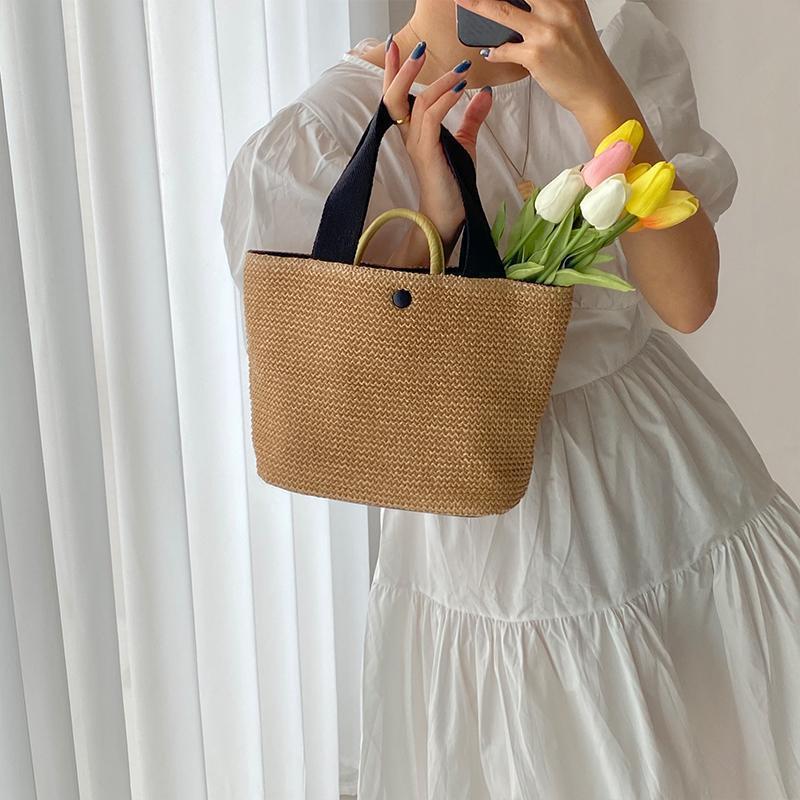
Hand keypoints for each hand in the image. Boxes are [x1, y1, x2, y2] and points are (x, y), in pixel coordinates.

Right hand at [383, 38, 492, 255]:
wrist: (449, 215)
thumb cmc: (453, 182)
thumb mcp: (465, 144)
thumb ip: (471, 118)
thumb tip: (484, 93)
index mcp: (413, 132)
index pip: (398, 96)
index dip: (396, 71)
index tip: (396, 46)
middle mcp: (409, 136)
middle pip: (394, 96)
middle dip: (402, 69)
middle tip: (417, 47)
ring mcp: (417, 145)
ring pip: (417, 103)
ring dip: (439, 81)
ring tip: (460, 69)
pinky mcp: (428, 154)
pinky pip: (432, 120)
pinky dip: (446, 100)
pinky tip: (461, 89)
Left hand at [454, 0, 628, 115]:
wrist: (596, 88)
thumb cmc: (583, 58)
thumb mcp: (573, 20)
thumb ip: (552, 7)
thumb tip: (523, 4)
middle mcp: (558, 9)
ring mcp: (546, 32)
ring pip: (502, 12)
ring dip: (478, 5)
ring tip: (462, 1)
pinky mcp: (535, 56)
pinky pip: (505, 50)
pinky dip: (495, 52)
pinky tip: (491, 52)